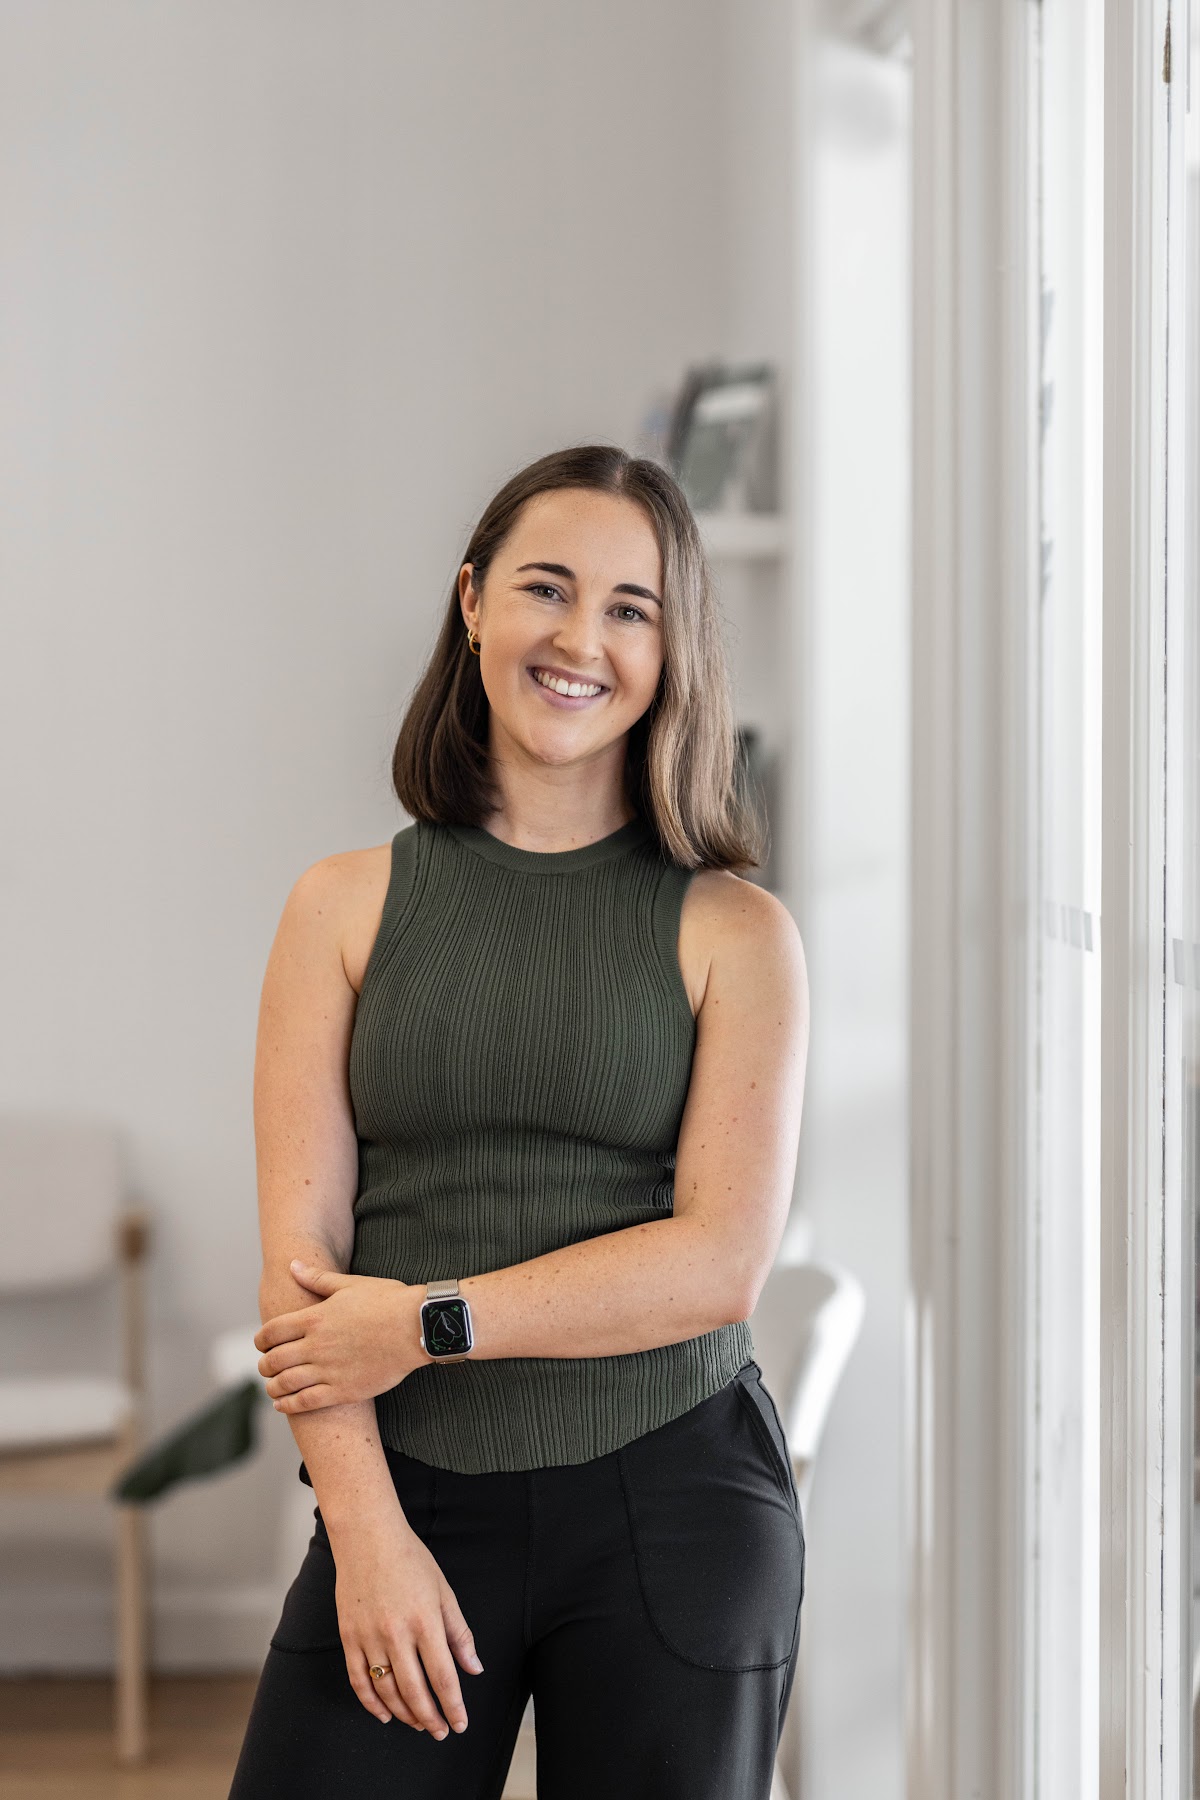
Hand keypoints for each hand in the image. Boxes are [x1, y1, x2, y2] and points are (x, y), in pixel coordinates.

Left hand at [255, 1261, 428, 1411]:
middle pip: (274, 1360)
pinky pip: (305, 1402)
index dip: (261, 1340)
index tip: (261, 1344)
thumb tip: (293, 1265)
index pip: (272, 1332)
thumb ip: (318, 1278)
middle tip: (265, 1367)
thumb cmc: (388, 1301)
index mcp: (315, 1318)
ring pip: (285, 1384)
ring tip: (272, 1388)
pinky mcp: (343, 1391)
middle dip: (264, 1365)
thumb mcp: (351, 1284)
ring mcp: (328, 1370)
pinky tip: (282, 1405)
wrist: (417, 1328)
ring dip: (272, 1387)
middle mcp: (316, 1345)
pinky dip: (288, 1405)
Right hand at [327, 1503, 483, 1733]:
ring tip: (419, 1724)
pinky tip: (385, 1714)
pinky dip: (371, 1703)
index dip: (453, 1705)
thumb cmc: (411, 1560)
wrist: (367, 1536)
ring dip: (404, 1714)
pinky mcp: (348, 1636)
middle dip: (430, 1718)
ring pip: (386, 1690)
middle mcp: (396, 1633)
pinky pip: (358, 1679)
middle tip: (440, 1732)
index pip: (442, 1676)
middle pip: (415, 1690)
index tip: (460, 1723)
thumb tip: (474, 1668)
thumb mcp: (444, 1591)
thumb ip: (459, 1633)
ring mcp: (369, 1636)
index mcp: (425, 1620)